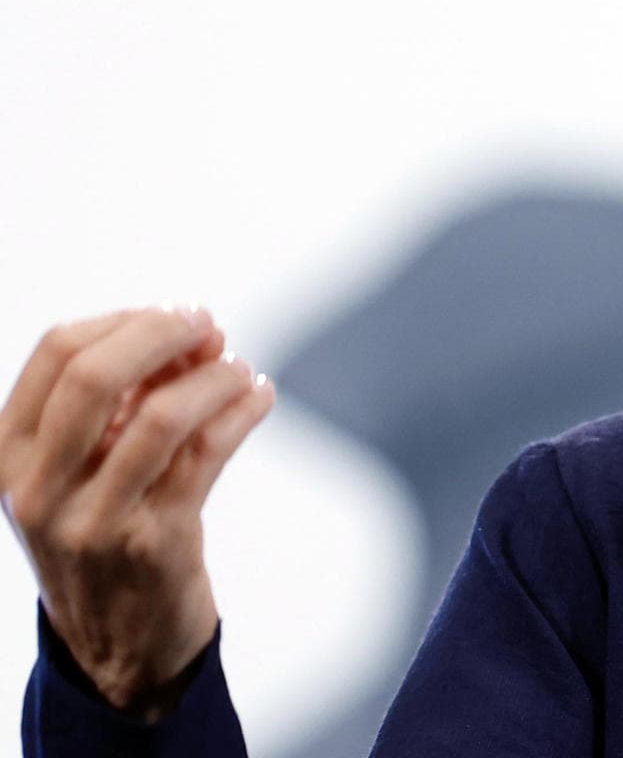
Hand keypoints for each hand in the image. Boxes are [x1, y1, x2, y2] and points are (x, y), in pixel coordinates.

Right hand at [0, 305, 275, 718]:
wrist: (117, 644)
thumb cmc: (104, 531)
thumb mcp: (80, 469)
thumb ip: (121, 400)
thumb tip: (192, 332)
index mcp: (7, 454)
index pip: (56, 351)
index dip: (124, 319)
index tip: (172, 316)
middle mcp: (39, 487)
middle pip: (98, 375)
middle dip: (164, 335)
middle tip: (209, 328)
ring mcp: (94, 519)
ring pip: (163, 415)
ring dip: (215, 378)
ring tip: (241, 370)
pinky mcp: (155, 543)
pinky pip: (208, 453)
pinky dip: (243, 411)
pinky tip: (260, 397)